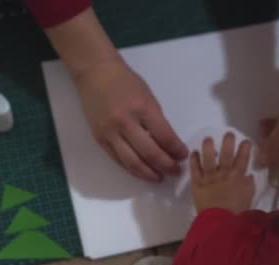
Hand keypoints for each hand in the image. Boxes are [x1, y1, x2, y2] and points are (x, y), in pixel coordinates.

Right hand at [74, 59, 188, 181]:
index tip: (183, 155)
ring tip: (160, 178)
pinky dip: (131, 168)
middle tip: (176, 171)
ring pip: (132, 161)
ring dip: (149, 173)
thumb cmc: (125, 81)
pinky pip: (117, 159)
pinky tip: (141, 172)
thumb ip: (155, 119)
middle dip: (166, 165)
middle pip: (150, 152)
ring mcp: (110, 132)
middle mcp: (125, 122)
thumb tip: (167, 143)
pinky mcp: (99, 138)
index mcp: (142, 108)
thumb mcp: (147, 96)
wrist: (95, 73)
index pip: (164, 136)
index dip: (176, 149)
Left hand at [190, 132, 254, 212]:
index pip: (243, 160)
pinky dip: (194, 161)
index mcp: (238, 178)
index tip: (246, 140)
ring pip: (209, 160)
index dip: (245, 149)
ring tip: (208, 138)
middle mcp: (224, 175)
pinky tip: (193, 152)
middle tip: (228, 133)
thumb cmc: (236, 212)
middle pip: (226, 155)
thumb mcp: (248, 198)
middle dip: (228, 142)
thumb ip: (249, 186)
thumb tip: (250, 175)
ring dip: (208, 148)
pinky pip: (195, 170)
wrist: (220, 223)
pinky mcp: (197, 184)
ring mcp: (210, 178)